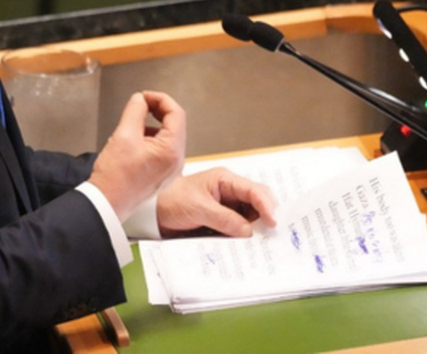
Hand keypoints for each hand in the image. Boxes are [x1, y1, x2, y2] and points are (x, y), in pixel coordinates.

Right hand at [88, 91, 185, 220]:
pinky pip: (162, 149)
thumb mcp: (124, 134)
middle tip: (139, 105)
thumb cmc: (115, 177)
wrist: (107, 202)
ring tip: (132, 125)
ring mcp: (170, 169)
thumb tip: (140, 100)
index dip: (160, 99)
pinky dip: (150, 139)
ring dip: (152, 125)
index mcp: (172, 150)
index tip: (144, 96)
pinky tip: (134, 141)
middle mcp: (176, 161)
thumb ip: (135, 110)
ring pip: (167, 136)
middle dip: (157, 111)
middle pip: (174, 124)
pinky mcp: (162, 174)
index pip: (176, 113)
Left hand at [156, 168, 277, 237]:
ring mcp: (227, 207)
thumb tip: (248, 232)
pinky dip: (245, 237)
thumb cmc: (172, 201)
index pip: (254, 190)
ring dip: (256, 229)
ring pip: (251, 218)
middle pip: (258, 203)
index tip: (273, 223)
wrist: (153, 214)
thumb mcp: (198, 208)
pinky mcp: (223, 221)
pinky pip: (240, 228)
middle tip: (272, 235)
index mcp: (225, 180)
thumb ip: (224, 219)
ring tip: (263, 243)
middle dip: (266, 217)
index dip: (267, 205)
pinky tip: (249, 246)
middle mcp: (229, 192)